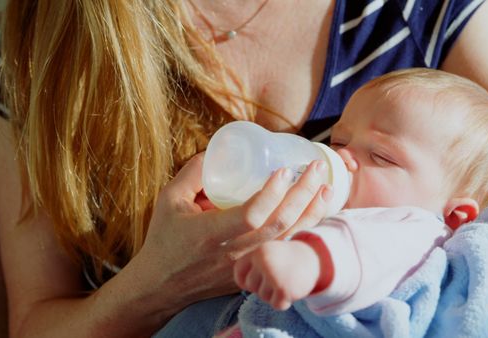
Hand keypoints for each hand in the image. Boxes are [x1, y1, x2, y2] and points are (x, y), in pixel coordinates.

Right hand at [132, 154, 332, 312]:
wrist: (161, 285)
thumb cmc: (164, 239)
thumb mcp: (169, 200)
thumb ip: (193, 173)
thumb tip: (218, 150)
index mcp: (210, 233)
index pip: (251, 214)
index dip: (272, 192)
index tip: (284, 170)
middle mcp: (233, 253)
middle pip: (279, 225)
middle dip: (303, 194)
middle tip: (315, 168)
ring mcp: (246, 266)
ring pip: (288, 241)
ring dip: (311, 214)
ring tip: (325, 188)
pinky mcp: (252, 273)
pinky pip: (284, 252)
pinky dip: (303, 232)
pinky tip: (315, 215)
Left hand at [234, 240, 320, 310]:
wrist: (315, 257)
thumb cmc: (287, 258)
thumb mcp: (268, 253)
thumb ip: (252, 265)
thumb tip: (241, 284)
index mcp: (258, 252)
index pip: (239, 274)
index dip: (245, 281)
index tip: (258, 279)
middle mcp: (264, 262)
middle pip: (251, 287)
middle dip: (263, 287)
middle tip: (278, 278)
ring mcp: (274, 276)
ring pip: (263, 297)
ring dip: (274, 294)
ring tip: (286, 282)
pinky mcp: (284, 290)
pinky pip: (276, 305)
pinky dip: (284, 302)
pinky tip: (291, 291)